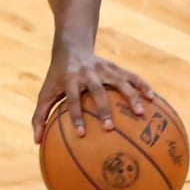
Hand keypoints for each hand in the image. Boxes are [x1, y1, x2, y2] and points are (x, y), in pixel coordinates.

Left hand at [31, 50, 152, 142]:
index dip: (76, 115)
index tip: (81, 134)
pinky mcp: (115, 67)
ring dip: (131, 96)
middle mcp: (88, 73)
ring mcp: (104, 69)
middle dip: (104, 109)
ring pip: (120, 81)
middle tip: (110, 128)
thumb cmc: (57, 77)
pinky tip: (153, 98)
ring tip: (141, 113)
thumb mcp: (45, 93)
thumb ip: (40, 117)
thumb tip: (36, 142)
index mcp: (70, 80)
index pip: (72, 99)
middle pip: (97, 91)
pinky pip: (132, 76)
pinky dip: (142, 85)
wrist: (72, 47)